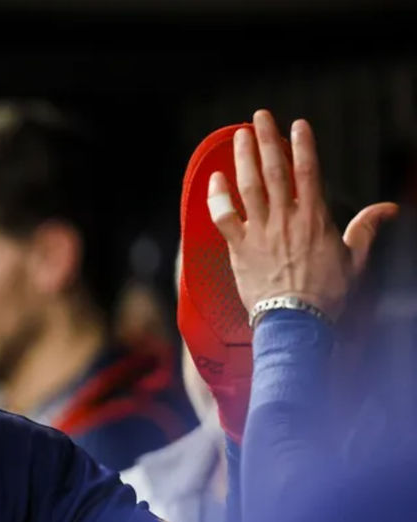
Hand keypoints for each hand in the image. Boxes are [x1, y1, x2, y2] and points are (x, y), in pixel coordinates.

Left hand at [208, 109, 396, 320]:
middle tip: (259, 117)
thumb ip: (366, 229)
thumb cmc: (327, 294)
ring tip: (240, 135)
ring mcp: (259, 232)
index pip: (309, 171)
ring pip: (248, 186)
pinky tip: (215, 178)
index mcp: (315, 218)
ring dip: (243, 158)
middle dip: (267, 140)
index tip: (297, 124)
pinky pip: (223, 217)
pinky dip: (217, 197)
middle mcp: (285, 219)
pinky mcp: (238, 248)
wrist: (295, 322)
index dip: (302, 145)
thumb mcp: (355, 260)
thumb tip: (389, 209)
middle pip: (274, 171)